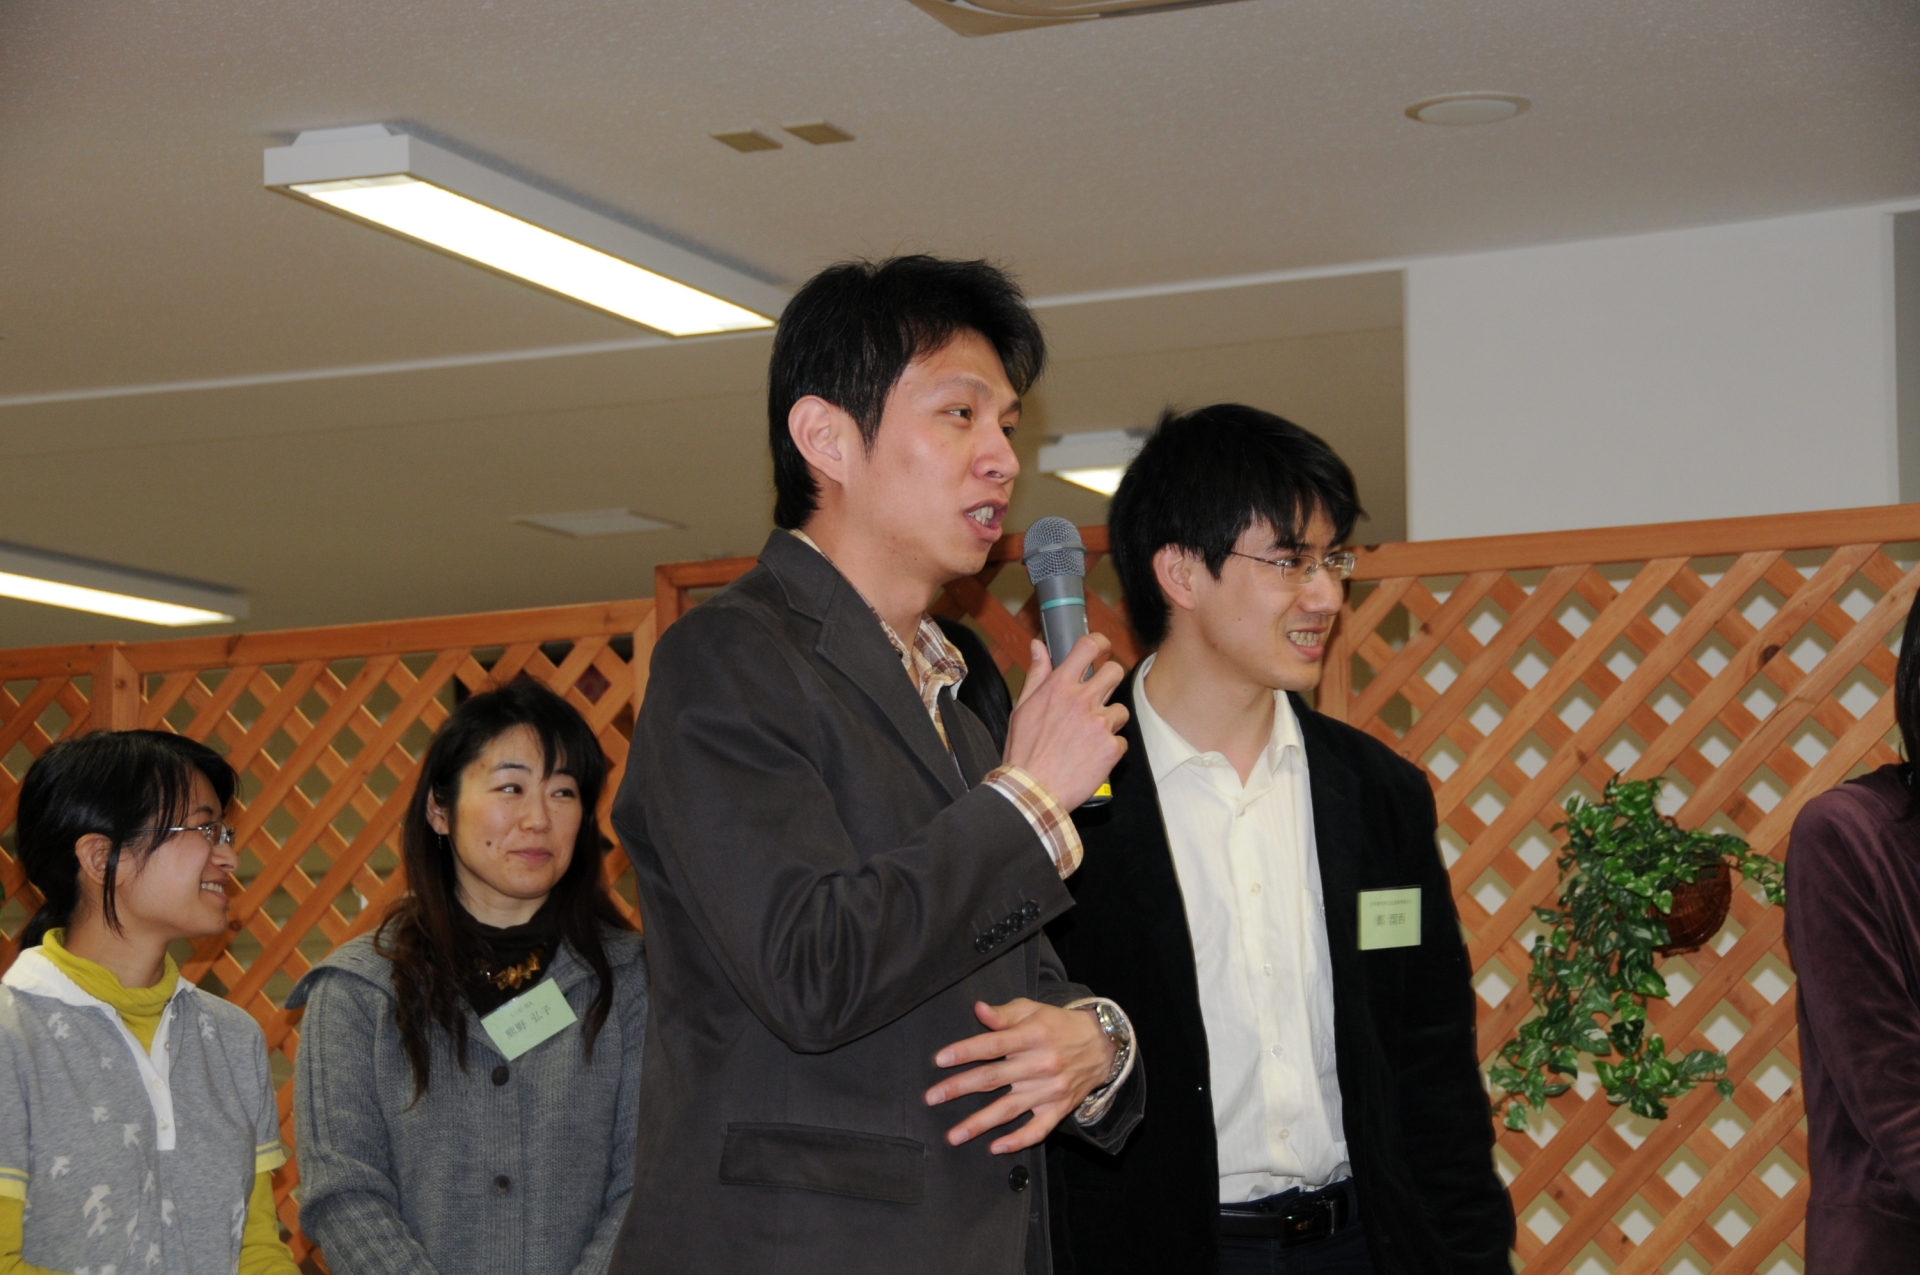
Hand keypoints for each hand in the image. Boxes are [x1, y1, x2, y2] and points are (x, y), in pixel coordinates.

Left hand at [924, 999, 1116, 1154]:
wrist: (1103, 1046)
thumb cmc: (1060, 1025)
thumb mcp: (1033, 1010)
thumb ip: (1004, 1014)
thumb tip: (978, 1010)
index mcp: (1031, 1036)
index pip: (993, 1044)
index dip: (965, 1051)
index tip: (940, 1059)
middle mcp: (1039, 1064)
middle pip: (993, 1078)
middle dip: (959, 1088)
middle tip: (932, 1098)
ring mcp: (1049, 1090)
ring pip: (1009, 1109)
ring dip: (979, 1123)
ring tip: (954, 1135)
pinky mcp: (1058, 1108)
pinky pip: (1037, 1130)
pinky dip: (1018, 1141)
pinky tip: (995, 1147)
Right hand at [1002, 635, 1127, 809]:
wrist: (1033, 790)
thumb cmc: (1024, 752)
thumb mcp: (1022, 708)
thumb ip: (1037, 675)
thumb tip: (1039, 647)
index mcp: (1059, 687)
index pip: (1088, 647)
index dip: (1100, 643)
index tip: (1102, 648)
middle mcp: (1082, 700)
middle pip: (1114, 672)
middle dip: (1110, 681)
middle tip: (1099, 695)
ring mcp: (1100, 723)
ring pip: (1121, 710)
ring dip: (1109, 721)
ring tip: (1088, 738)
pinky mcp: (1111, 747)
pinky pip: (1121, 741)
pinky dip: (1109, 749)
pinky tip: (1091, 757)